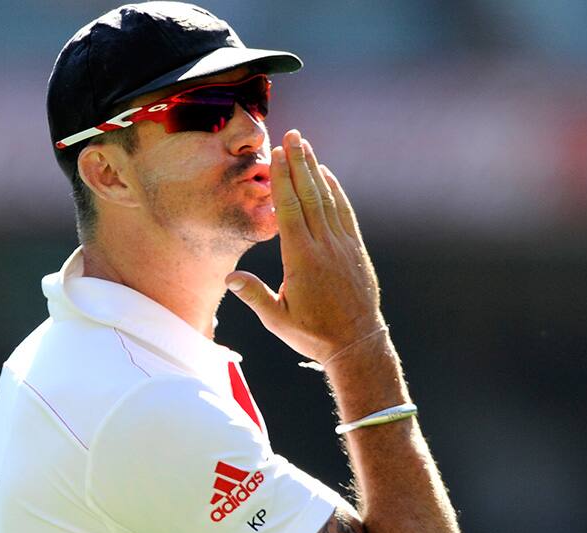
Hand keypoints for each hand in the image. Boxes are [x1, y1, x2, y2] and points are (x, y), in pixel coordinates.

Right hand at [225, 129, 383, 363]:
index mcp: (302, 259)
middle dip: (300, 163)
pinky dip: (335, 190)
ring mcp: (343, 245)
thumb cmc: (313, 334)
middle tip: (293, 135)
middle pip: (309, 195)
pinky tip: (327, 176)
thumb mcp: (278, 320)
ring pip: (327, 199)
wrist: (356, 343)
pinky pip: (344, 212)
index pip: (289, 210)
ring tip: (307, 146)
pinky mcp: (355, 249)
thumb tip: (229, 276)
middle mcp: (324, 245)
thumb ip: (255, 296)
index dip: (283, 180)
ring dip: (316, 170)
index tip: (277, 155)